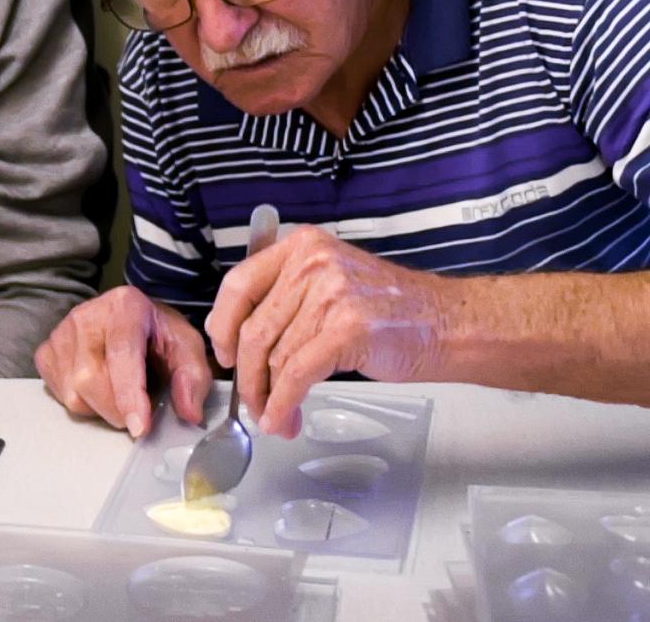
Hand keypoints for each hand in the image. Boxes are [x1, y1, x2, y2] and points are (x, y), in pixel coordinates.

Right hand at [35, 286, 211, 436]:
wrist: (132, 319)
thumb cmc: (158, 335)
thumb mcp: (186, 348)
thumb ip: (193, 377)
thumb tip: (189, 412)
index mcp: (126, 305)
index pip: (122, 354)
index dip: (130, 394)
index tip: (140, 427)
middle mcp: (87, 314)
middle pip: (90, 378)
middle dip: (117, 408)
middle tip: (138, 412)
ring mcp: (62, 332)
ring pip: (72, 392)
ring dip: (100, 408)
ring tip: (120, 392)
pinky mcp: (46, 351)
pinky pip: (58, 395)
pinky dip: (82, 403)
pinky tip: (99, 388)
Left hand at [204, 226, 439, 437]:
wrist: (443, 322)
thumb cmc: (390, 309)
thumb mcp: (333, 279)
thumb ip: (289, 297)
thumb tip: (241, 343)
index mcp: (303, 246)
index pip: (239, 283)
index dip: (222, 326)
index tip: (225, 355)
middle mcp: (312, 262)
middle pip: (253, 329)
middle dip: (246, 377)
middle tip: (251, 403)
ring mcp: (330, 293)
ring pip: (274, 356)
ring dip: (267, 398)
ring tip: (276, 418)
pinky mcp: (346, 328)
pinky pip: (297, 375)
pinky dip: (283, 404)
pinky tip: (285, 419)